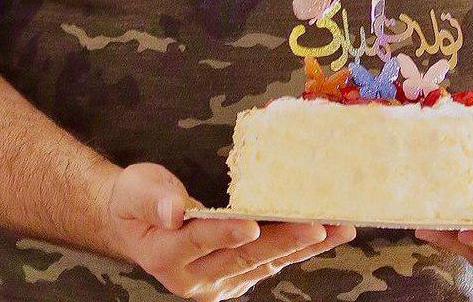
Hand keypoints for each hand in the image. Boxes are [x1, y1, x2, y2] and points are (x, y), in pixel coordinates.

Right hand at [101, 162, 356, 299]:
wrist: (135, 225)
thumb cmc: (135, 200)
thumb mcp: (134, 189)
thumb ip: (152, 198)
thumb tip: (174, 210)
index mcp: (166, 256)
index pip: (200, 242)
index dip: (224, 234)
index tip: (251, 225)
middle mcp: (195, 279)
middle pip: (244, 258)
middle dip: (284, 241)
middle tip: (318, 225)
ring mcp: (218, 282)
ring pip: (265, 263)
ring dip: (303, 246)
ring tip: (338, 228)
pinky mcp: (235, 277)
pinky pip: (269, 262)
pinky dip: (298, 247)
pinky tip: (325, 234)